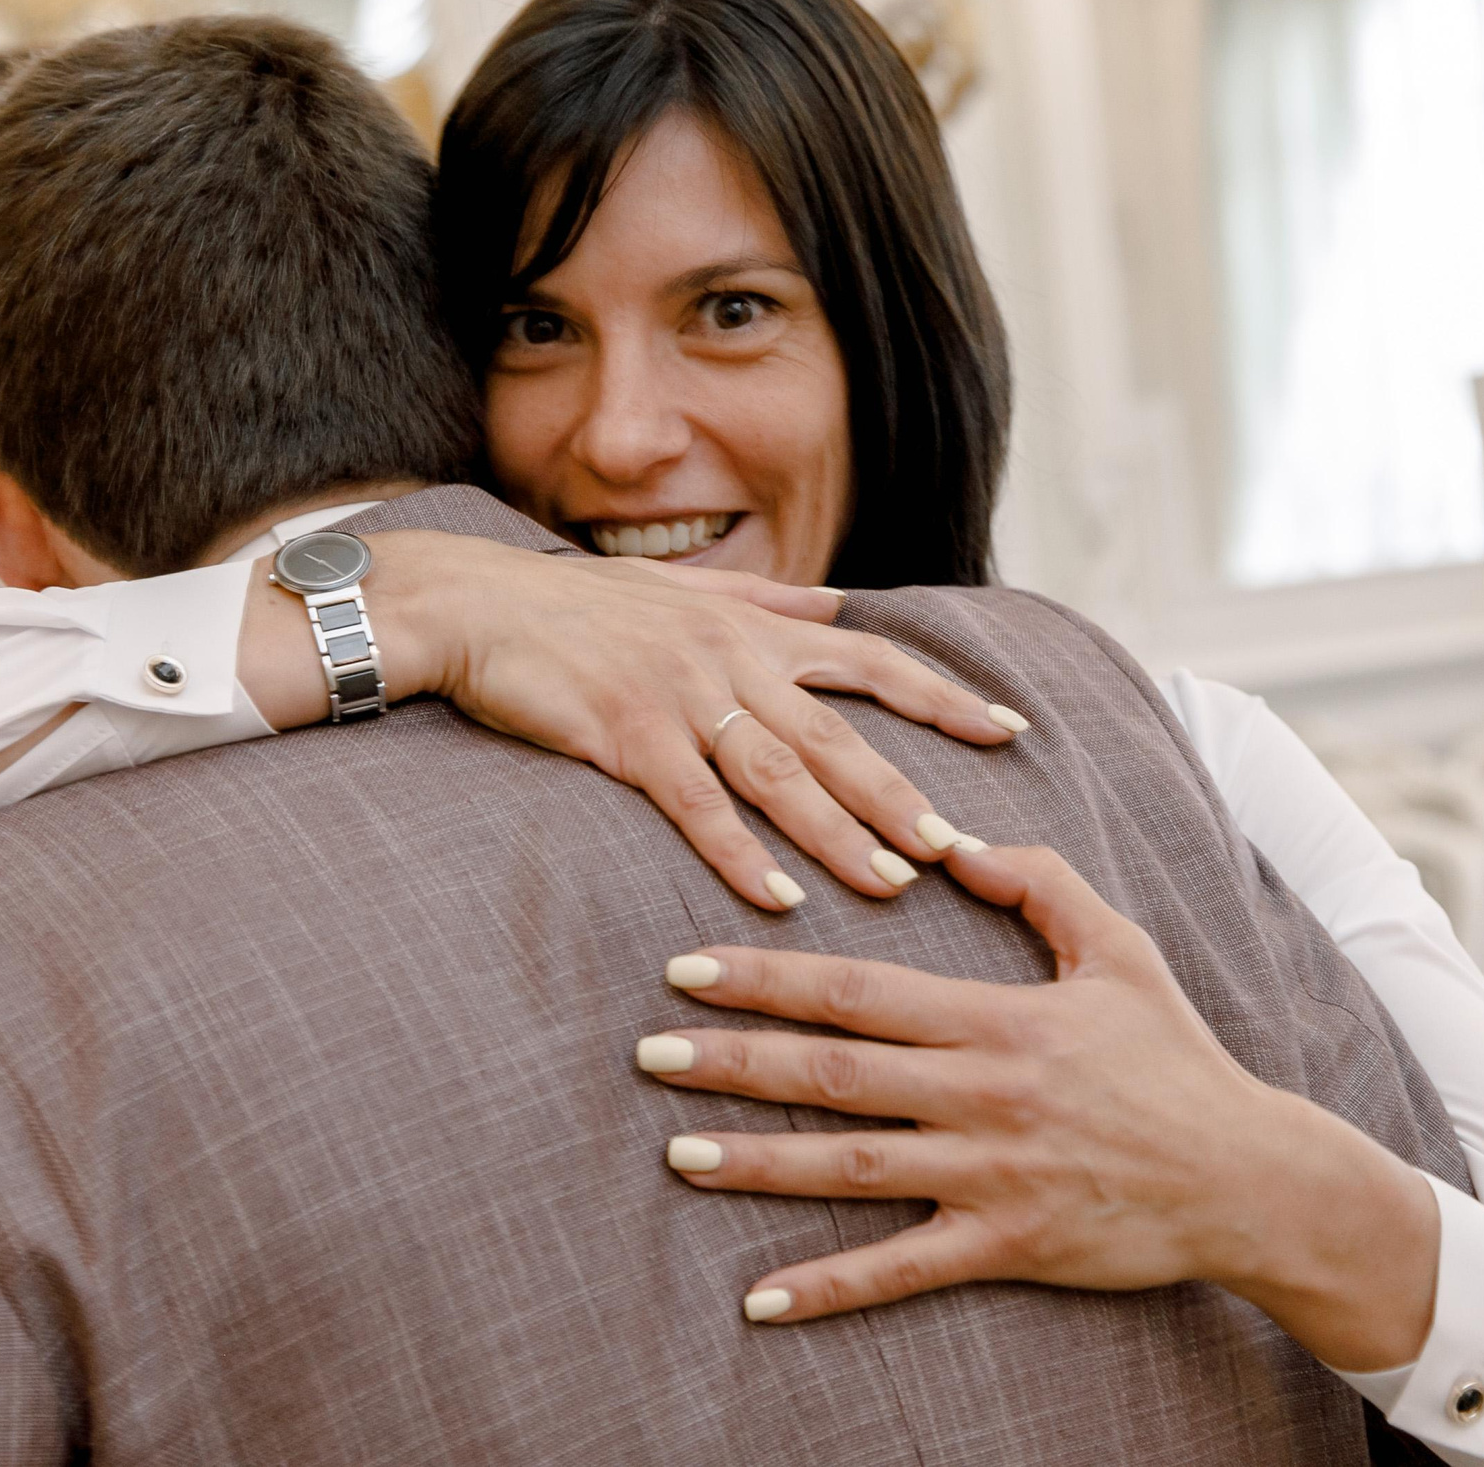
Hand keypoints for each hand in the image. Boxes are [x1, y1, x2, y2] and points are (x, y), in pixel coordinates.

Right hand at [359, 531, 1026, 909]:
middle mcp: (730, 656)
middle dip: (904, 793)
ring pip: (779, 773)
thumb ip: (768, 600)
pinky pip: (695, 803)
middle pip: (838, 733)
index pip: (870, 659)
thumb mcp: (682, 586)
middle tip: (963, 846)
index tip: (1007, 730)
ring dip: (839, 833)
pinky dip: (737, 852)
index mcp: (752, 624)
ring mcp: (680, 696)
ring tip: (894, 885)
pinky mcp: (626, 736)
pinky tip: (775, 897)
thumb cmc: (575, 605)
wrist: (476, 604)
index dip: (942, 697)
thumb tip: (840, 604)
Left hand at [639, 843, 1440, 1370]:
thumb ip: (1040, 882)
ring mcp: (989, 1174)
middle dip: (733, 1059)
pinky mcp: (1005, 1244)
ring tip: (675, 1152)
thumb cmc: (1176, 1057)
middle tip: (645, 1052)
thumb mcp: (1119, 949)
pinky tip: (759, 1300)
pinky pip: (901, 1270)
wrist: (1250, 1177)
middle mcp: (981, 1093)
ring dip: (756, 1161)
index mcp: (996, 1017)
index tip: (686, 968)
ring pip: (850, 1167)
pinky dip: (829, 1288)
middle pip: (834, 1071)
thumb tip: (957, 838)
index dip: (766, 976)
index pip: (856, 991)